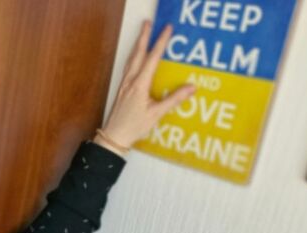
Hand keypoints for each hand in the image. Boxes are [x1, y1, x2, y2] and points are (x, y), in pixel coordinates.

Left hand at [95, 20, 195, 154]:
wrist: (114, 136)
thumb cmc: (134, 127)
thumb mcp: (157, 114)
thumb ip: (174, 100)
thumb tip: (192, 87)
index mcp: (139, 85)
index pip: (152, 58)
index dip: (160, 42)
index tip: (167, 29)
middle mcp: (130, 81)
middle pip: (138, 53)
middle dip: (144, 37)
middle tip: (149, 23)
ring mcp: (124, 84)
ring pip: (131, 59)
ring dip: (138, 44)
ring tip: (142, 33)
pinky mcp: (122, 88)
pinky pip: (128, 67)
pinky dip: (133, 56)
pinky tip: (135, 56)